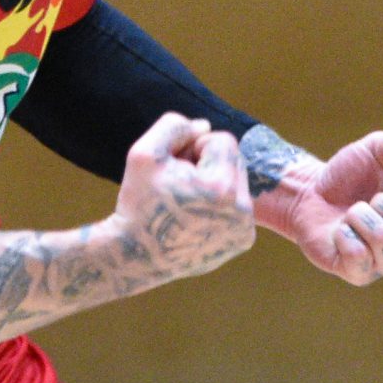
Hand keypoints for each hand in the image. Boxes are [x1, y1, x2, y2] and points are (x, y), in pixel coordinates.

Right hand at [110, 113, 255, 282]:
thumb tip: (204, 126)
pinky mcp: (243, 241)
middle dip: (207, 163)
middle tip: (179, 183)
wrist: (137, 256)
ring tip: (186, 201)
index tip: (175, 168)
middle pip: (234, 160)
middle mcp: (242, 210)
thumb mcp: (144, 153)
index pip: (223, 140)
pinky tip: (196, 218)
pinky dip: (220, 205)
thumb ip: (175, 127)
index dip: (194, 147)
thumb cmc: (139, 202)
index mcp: (221, 186)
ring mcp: (245, 228)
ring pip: (237, 182)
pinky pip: (238, 205)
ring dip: (214, 183)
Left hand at [279, 129, 382, 286]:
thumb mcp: (371, 149)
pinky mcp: (359, 275)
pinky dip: (343, 235)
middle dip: (381, 203)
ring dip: (358, 217)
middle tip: (366, 201)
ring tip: (350, 215)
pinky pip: (357, 254)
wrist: (310, 193)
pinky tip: (339, 232)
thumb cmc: (348, 176)